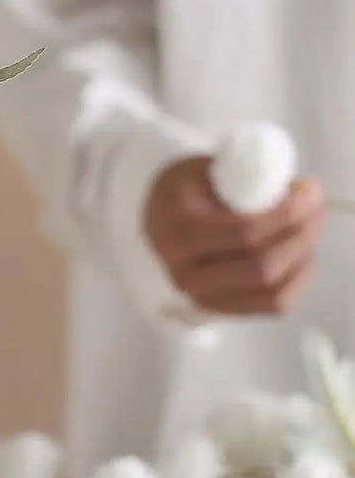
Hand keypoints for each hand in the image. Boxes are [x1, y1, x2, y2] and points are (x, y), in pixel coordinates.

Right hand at [144, 156, 324, 314]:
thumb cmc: (189, 189)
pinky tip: (300, 253)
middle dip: (301, 235)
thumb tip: (294, 192)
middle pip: (262, 265)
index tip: (309, 192)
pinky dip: (299, 278)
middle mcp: (184, 272)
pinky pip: (274, 303)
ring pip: (272, 287)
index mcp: (177, 233)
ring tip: (309, 226)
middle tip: (315, 207)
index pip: (243, 233)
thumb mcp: (208, 169)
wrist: (161, 216)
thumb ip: (246, 177)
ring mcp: (201, 296)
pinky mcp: (220, 308)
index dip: (286, 215)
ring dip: (303, 255)